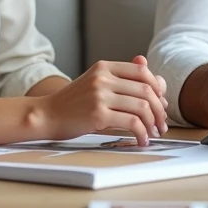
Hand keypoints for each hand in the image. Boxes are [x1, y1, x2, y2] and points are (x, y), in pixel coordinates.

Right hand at [40, 56, 167, 145]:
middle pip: (146, 90)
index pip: (142, 72)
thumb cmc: (74, 102)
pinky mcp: (98, 115)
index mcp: (104, 67)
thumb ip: (123, 79)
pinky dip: (142, 133)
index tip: (160, 103)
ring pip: (142, 107)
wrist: (46, 115)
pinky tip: (141, 140)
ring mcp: (100, 95)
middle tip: (161, 124)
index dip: (157, 87)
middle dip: (159, 109)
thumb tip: (158, 80)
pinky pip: (131, 123)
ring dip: (153, 123)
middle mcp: (103, 78)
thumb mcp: (96, 83)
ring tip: (153, 134)